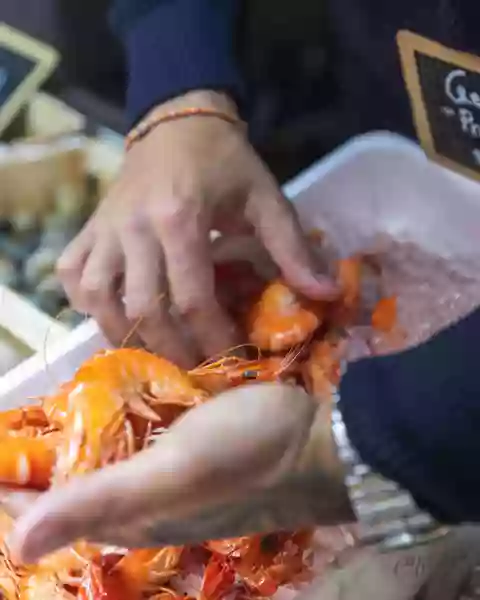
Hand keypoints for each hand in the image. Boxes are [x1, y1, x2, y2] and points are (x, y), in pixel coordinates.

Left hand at [6, 384, 351, 563]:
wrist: (321, 443)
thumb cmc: (248, 453)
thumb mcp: (175, 472)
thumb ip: (103, 500)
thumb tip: (19, 543)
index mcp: (135, 515)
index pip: (56, 514)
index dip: (18, 496)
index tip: (0, 470)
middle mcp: (151, 508)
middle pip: (80, 499)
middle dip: (42, 481)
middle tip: (19, 452)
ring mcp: (177, 484)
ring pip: (111, 475)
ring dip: (80, 458)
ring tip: (55, 431)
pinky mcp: (199, 460)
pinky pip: (144, 453)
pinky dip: (120, 440)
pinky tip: (119, 418)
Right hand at [57, 90, 337, 366]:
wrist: (178, 120)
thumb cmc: (225, 161)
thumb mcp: (265, 198)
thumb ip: (293, 248)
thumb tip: (327, 292)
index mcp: (181, 218)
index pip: (192, 297)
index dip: (211, 336)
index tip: (229, 357)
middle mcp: (135, 227)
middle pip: (144, 308)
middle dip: (170, 348)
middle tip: (193, 367)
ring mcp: (106, 228)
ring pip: (98, 296)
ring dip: (123, 333)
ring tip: (151, 351)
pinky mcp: (91, 226)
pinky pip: (72, 272)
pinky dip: (85, 300)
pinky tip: (109, 311)